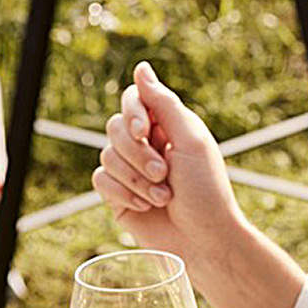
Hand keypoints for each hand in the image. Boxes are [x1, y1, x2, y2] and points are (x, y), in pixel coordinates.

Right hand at [93, 62, 241, 262]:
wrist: (203, 240)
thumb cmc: (206, 190)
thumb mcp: (191, 140)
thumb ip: (163, 103)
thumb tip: (140, 67)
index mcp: (167, 126)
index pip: (134, 100)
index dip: (132, 113)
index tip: (144, 131)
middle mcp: (146, 144)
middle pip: (115, 127)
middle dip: (138, 153)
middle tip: (164, 173)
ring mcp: (130, 169)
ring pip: (106, 155)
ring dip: (136, 178)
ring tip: (163, 196)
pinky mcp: (118, 194)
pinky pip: (100, 180)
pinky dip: (123, 192)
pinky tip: (146, 206)